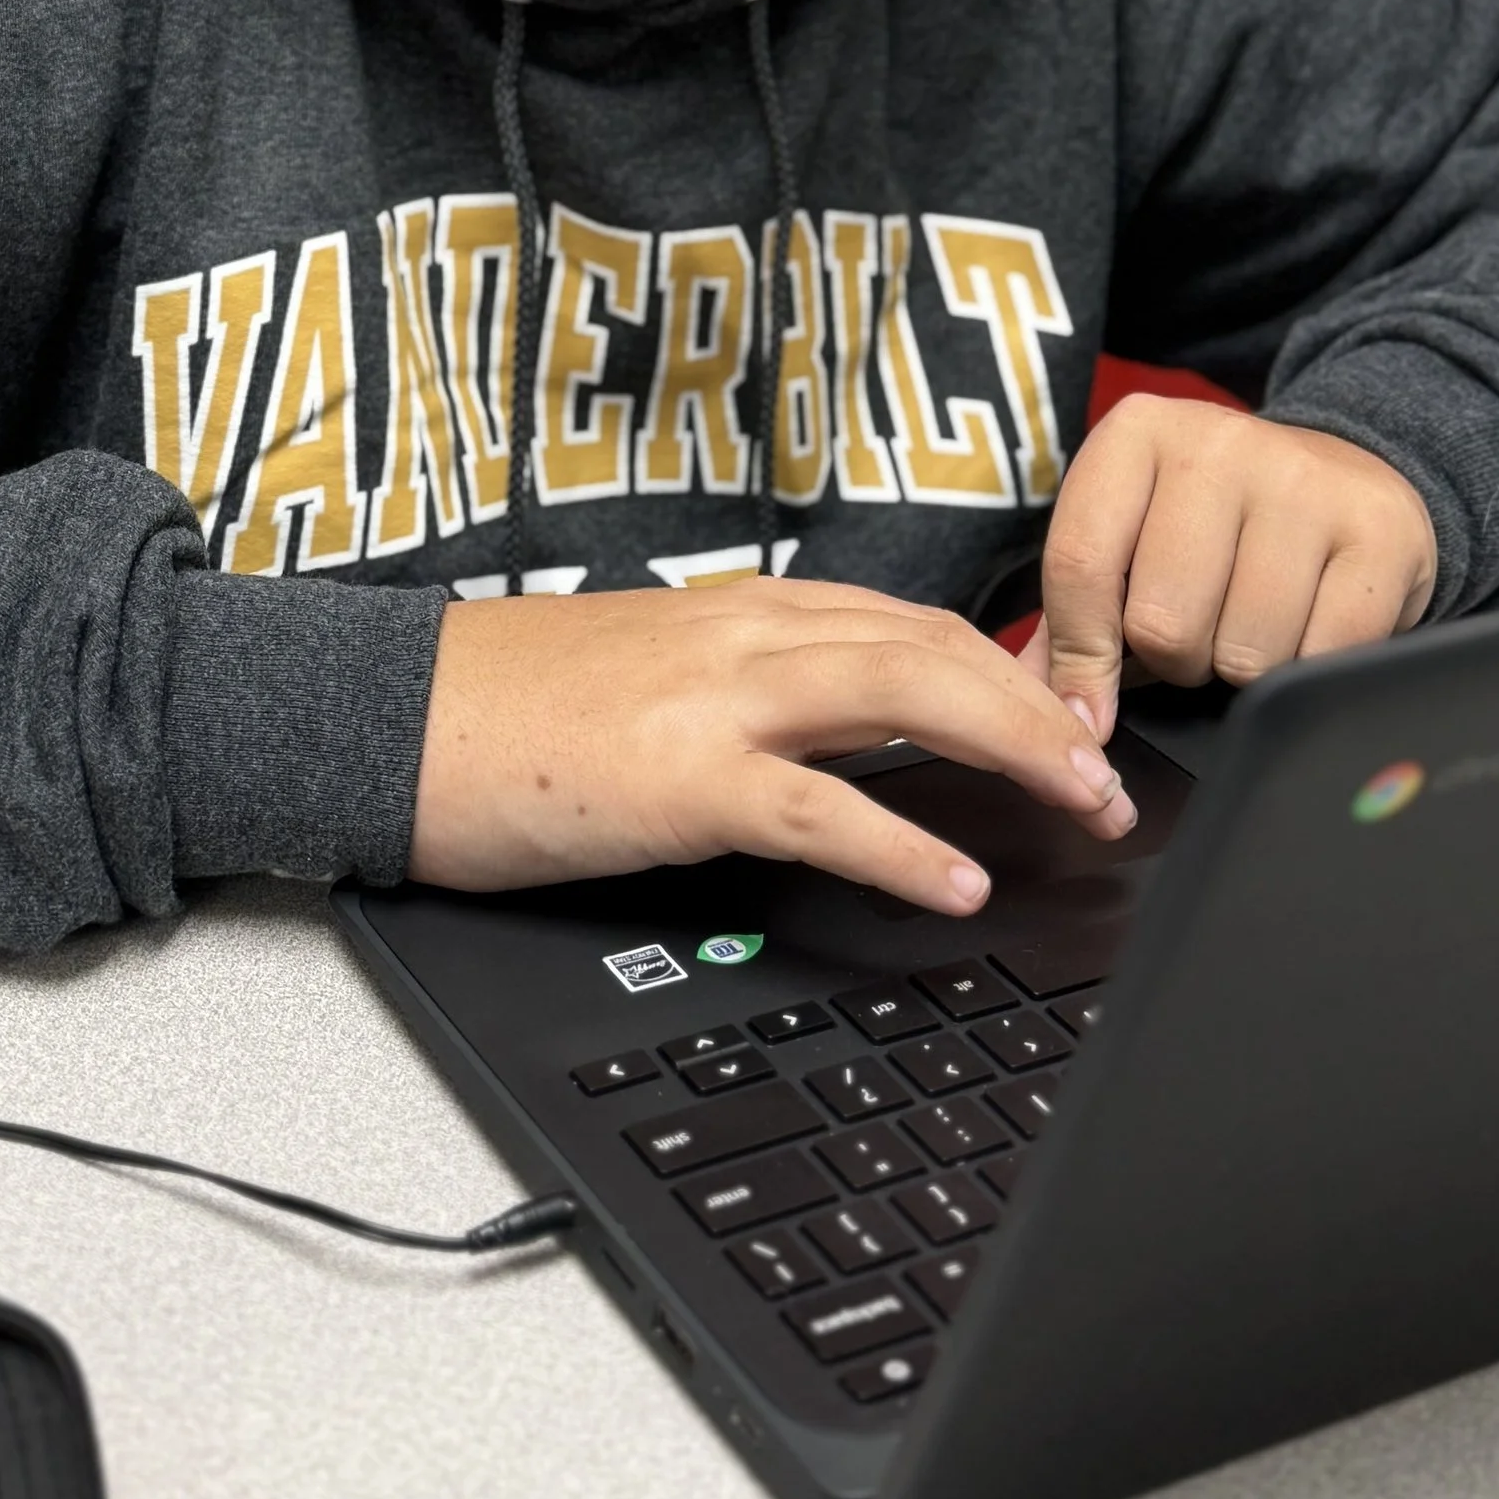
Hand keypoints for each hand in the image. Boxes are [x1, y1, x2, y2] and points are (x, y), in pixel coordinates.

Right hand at [409, 578, 1135, 916]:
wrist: (389, 717)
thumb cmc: (504, 713)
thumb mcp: (643, 679)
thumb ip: (739, 694)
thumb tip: (826, 745)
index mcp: (738, 615)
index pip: (907, 623)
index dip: (1006, 668)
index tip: (1067, 717)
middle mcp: (742, 637)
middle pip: (932, 648)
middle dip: (1040, 709)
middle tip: (1108, 777)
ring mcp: (713, 700)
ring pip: (903, 695)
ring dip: (1013, 749)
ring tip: (1083, 806)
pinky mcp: (679, 777)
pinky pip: (820, 809)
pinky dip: (905, 845)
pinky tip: (959, 882)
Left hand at [1027, 396, 1436, 741]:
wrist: (1348, 476)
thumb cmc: (1218, 525)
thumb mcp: (1135, 539)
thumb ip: (1073, 621)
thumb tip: (1050, 713)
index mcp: (1136, 432)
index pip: (1080, 564)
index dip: (1081, 656)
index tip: (1089, 711)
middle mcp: (1217, 442)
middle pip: (1163, 624)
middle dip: (1179, 660)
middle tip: (1203, 631)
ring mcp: (1303, 480)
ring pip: (1244, 653)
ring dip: (1244, 669)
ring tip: (1256, 622)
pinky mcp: (1377, 530)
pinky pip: (1321, 658)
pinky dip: (1310, 667)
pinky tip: (1313, 626)